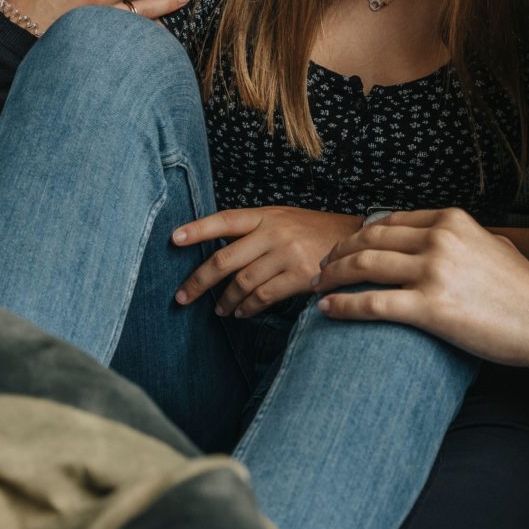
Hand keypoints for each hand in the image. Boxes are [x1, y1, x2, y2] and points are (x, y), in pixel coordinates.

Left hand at [172, 206, 361, 317]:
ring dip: (226, 300)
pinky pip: (264, 296)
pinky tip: (241, 313)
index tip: (173, 239)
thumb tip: (218, 256)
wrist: (355, 240)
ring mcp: (287, 254)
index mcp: (265, 215)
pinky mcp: (301, 276)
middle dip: (199, 280)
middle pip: (225, 259)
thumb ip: (252, 231)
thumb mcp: (282, 219)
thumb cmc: (311, 231)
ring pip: (243, 282)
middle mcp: (273, 232)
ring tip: (219, 310)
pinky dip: (248, 308)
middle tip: (182, 297)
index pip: (224, 220)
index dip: (197, 229)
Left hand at [316, 209, 528, 386]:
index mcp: (452, 220)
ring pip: (364, 265)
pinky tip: (326, 310)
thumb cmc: (524, 291)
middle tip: (322, 268)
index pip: (389, 221)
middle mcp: (440, 238)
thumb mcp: (492, 245)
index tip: (344, 248)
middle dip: (338, 253)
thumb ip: (462, 237)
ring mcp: (434, 271)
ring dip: (333, 275)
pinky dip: (342, 305)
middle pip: (369, 239)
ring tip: (319, 287)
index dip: (359, 234)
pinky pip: (372, 303)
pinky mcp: (431, 308)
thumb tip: (439, 237)